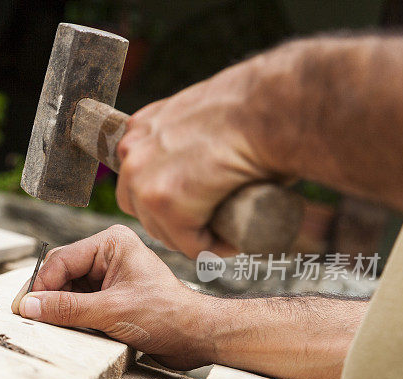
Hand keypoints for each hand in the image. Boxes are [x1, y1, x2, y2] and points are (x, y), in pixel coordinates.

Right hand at [11, 225, 214, 369]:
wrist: (196, 337)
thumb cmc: (166, 316)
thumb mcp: (111, 312)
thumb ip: (67, 308)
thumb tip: (29, 307)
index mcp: (111, 243)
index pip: (62, 260)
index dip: (40, 285)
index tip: (23, 308)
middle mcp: (108, 254)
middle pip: (61, 272)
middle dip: (46, 295)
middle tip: (27, 318)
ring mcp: (109, 274)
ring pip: (67, 288)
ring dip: (57, 307)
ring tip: (45, 325)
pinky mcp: (111, 294)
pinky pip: (79, 301)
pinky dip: (69, 314)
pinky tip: (63, 327)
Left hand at [116, 57, 273, 257]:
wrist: (270, 107)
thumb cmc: (254, 108)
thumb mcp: (204, 119)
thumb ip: (187, 142)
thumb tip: (198, 171)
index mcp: (140, 130)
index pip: (138, 180)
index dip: (167, 199)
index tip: (198, 205)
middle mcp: (132, 152)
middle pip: (142, 210)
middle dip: (174, 224)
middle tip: (212, 224)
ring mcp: (143, 178)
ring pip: (164, 231)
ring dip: (193, 238)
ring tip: (225, 232)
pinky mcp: (164, 202)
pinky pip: (188, 244)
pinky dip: (213, 248)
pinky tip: (233, 240)